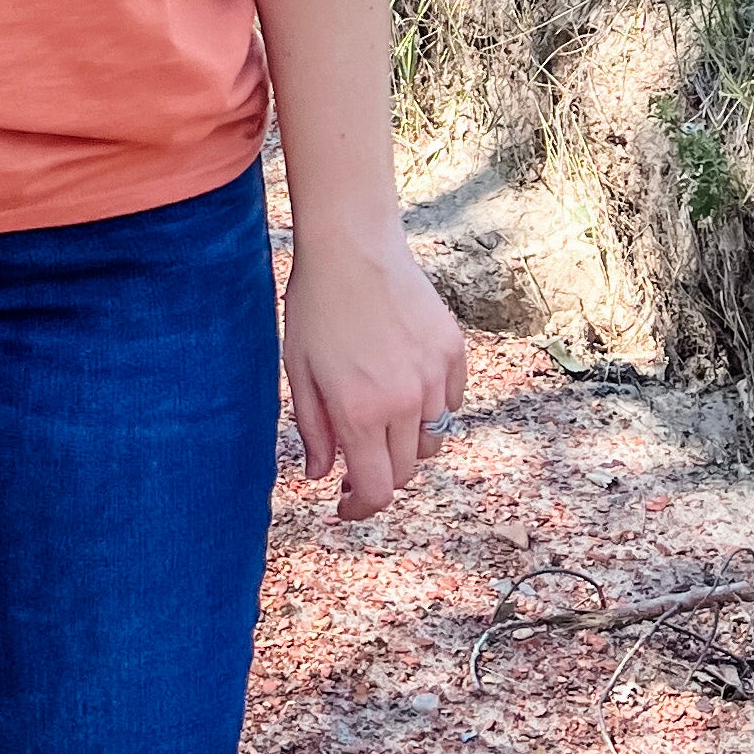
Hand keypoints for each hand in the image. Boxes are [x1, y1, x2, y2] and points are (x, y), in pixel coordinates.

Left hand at [282, 223, 465, 521]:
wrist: (353, 245)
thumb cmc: (317, 305)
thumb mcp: (300, 370)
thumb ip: (313, 430)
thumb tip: (321, 475)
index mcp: (361, 412)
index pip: (377, 489)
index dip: (361, 507)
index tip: (347, 505)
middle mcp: (405, 401)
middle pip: (406, 470)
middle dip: (380, 474)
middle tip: (356, 461)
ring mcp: (434, 376)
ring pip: (432, 438)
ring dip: (407, 441)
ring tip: (380, 414)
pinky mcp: (453, 352)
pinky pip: (451, 401)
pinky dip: (432, 406)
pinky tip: (405, 384)